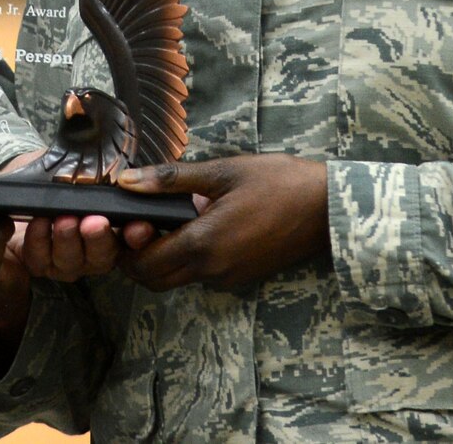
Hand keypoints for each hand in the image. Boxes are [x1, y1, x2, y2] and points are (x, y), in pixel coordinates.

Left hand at [0, 149, 130, 283]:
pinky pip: (40, 260)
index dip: (139, 237)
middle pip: (103, 257)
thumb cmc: (66, 172)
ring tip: (64, 220)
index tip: (139, 227)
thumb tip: (125, 175)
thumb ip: (109, 173)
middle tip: (94, 222)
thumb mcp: (89, 165)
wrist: (32, 178)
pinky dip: (39, 242)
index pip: (133, 240)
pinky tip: (39, 222)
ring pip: (72, 262)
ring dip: (68, 241)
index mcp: (115, 230)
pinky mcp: (40, 262)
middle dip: (99, 240)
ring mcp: (68, 260)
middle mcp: (95, 251)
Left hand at [114, 154, 328, 290]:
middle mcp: (213, 270)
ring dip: (162, 259)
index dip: (125, 248)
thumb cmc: (278, 182)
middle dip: (138, 258)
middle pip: (155, 280)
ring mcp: (229, 277)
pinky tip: (195, 226)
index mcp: (204, 244)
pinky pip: (201, 275)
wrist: (328, 207)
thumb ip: (170, 180)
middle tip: (139, 223)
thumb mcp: (222, 172)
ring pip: (177, 279)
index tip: (124, 222)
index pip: (144, 264)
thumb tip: (125, 181)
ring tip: (166, 220)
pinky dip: (187, 259)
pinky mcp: (241, 276)